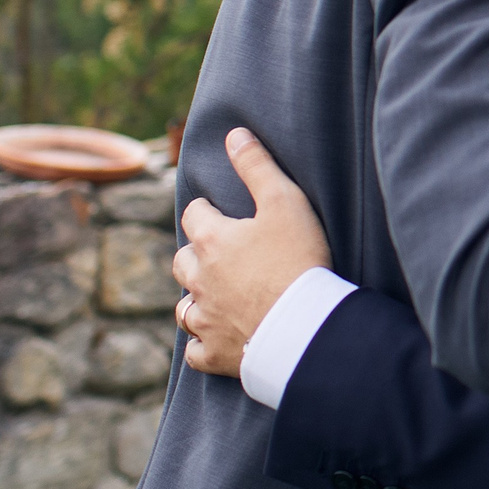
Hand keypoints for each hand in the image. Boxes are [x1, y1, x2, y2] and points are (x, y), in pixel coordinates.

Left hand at [174, 127, 332, 378]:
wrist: (306, 325)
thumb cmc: (299, 260)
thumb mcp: (285, 202)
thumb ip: (257, 166)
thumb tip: (234, 134)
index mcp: (212, 240)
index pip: (195, 215)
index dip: (208, 212)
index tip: (222, 214)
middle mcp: (198, 279)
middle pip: (182, 261)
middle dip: (196, 255)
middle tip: (221, 255)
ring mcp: (204, 319)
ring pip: (183, 307)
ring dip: (195, 298)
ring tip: (215, 295)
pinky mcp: (215, 354)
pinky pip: (194, 351)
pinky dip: (201, 344)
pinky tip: (214, 339)